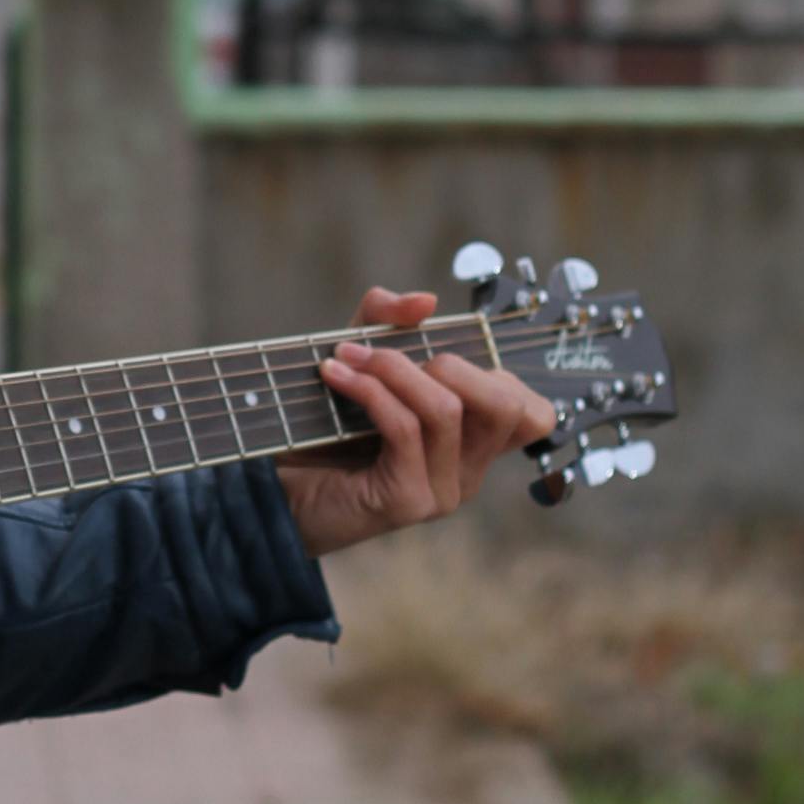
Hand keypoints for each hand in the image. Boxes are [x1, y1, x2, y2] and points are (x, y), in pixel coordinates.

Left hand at [275, 286, 555, 558]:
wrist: (271, 488)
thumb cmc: (318, 428)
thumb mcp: (357, 358)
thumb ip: (386, 322)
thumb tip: (425, 302)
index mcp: (471, 443)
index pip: (533, 415)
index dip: (502, 375)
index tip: (439, 355)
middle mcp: (468, 471)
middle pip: (507, 406)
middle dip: (452, 361)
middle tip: (390, 353)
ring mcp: (442, 491)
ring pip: (447, 410)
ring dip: (393, 368)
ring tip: (346, 355)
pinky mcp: (407, 501)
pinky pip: (405, 429)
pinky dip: (368, 390)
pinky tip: (334, 373)